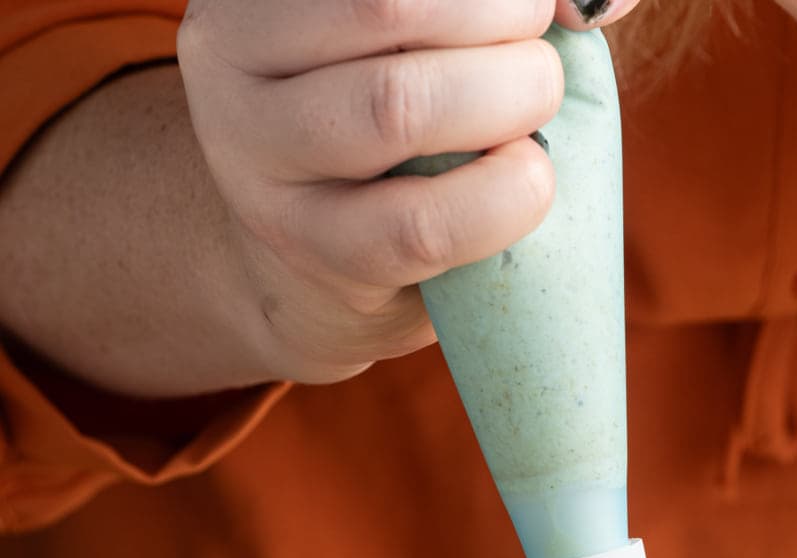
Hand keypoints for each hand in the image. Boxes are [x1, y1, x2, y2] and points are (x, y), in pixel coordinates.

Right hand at [178, 0, 636, 383]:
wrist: (318, 269)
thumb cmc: (392, 129)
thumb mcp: (423, 41)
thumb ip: (499, 5)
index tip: (539, 3)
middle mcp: (233, 50)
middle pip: (388, 4)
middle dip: (501, 17)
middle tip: (539, 51)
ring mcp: (258, 155)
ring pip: (397, 105)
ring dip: (506, 100)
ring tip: (536, 108)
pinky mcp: (313, 248)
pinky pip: (421, 223)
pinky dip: (498, 199)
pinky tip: (528, 182)